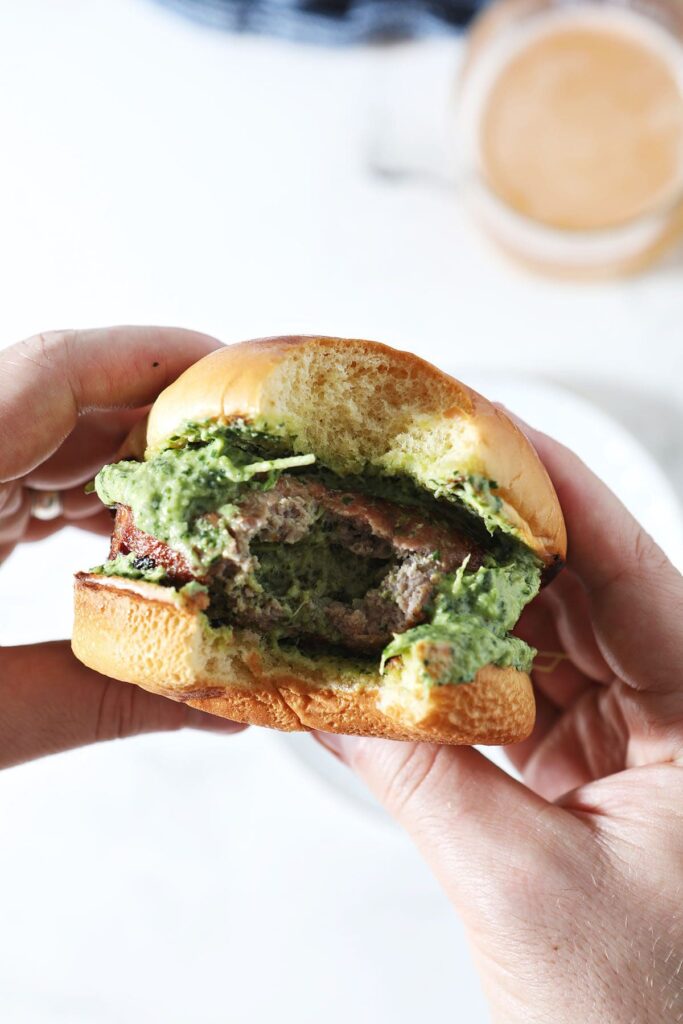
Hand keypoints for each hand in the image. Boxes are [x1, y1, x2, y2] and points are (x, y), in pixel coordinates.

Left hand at [0, 327, 242, 769]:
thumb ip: (99, 703)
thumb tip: (225, 710)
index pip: (51, 370)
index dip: (158, 359)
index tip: (240, 379)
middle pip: (61, 399)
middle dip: (161, 428)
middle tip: (247, 469)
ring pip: (41, 436)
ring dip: (124, 469)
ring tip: (200, 516)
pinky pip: (15, 474)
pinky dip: (77, 500)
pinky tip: (122, 541)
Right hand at [317, 421, 682, 1022]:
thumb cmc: (644, 1023)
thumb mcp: (521, 885)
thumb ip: (415, 774)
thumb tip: (321, 688)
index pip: (628, 568)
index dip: (550, 488)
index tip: (475, 428)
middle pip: (579, 592)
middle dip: (487, 541)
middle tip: (405, 488)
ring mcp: (639, 745)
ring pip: (545, 643)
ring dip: (465, 610)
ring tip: (389, 558)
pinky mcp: (597, 777)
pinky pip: (525, 699)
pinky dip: (462, 679)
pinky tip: (404, 653)